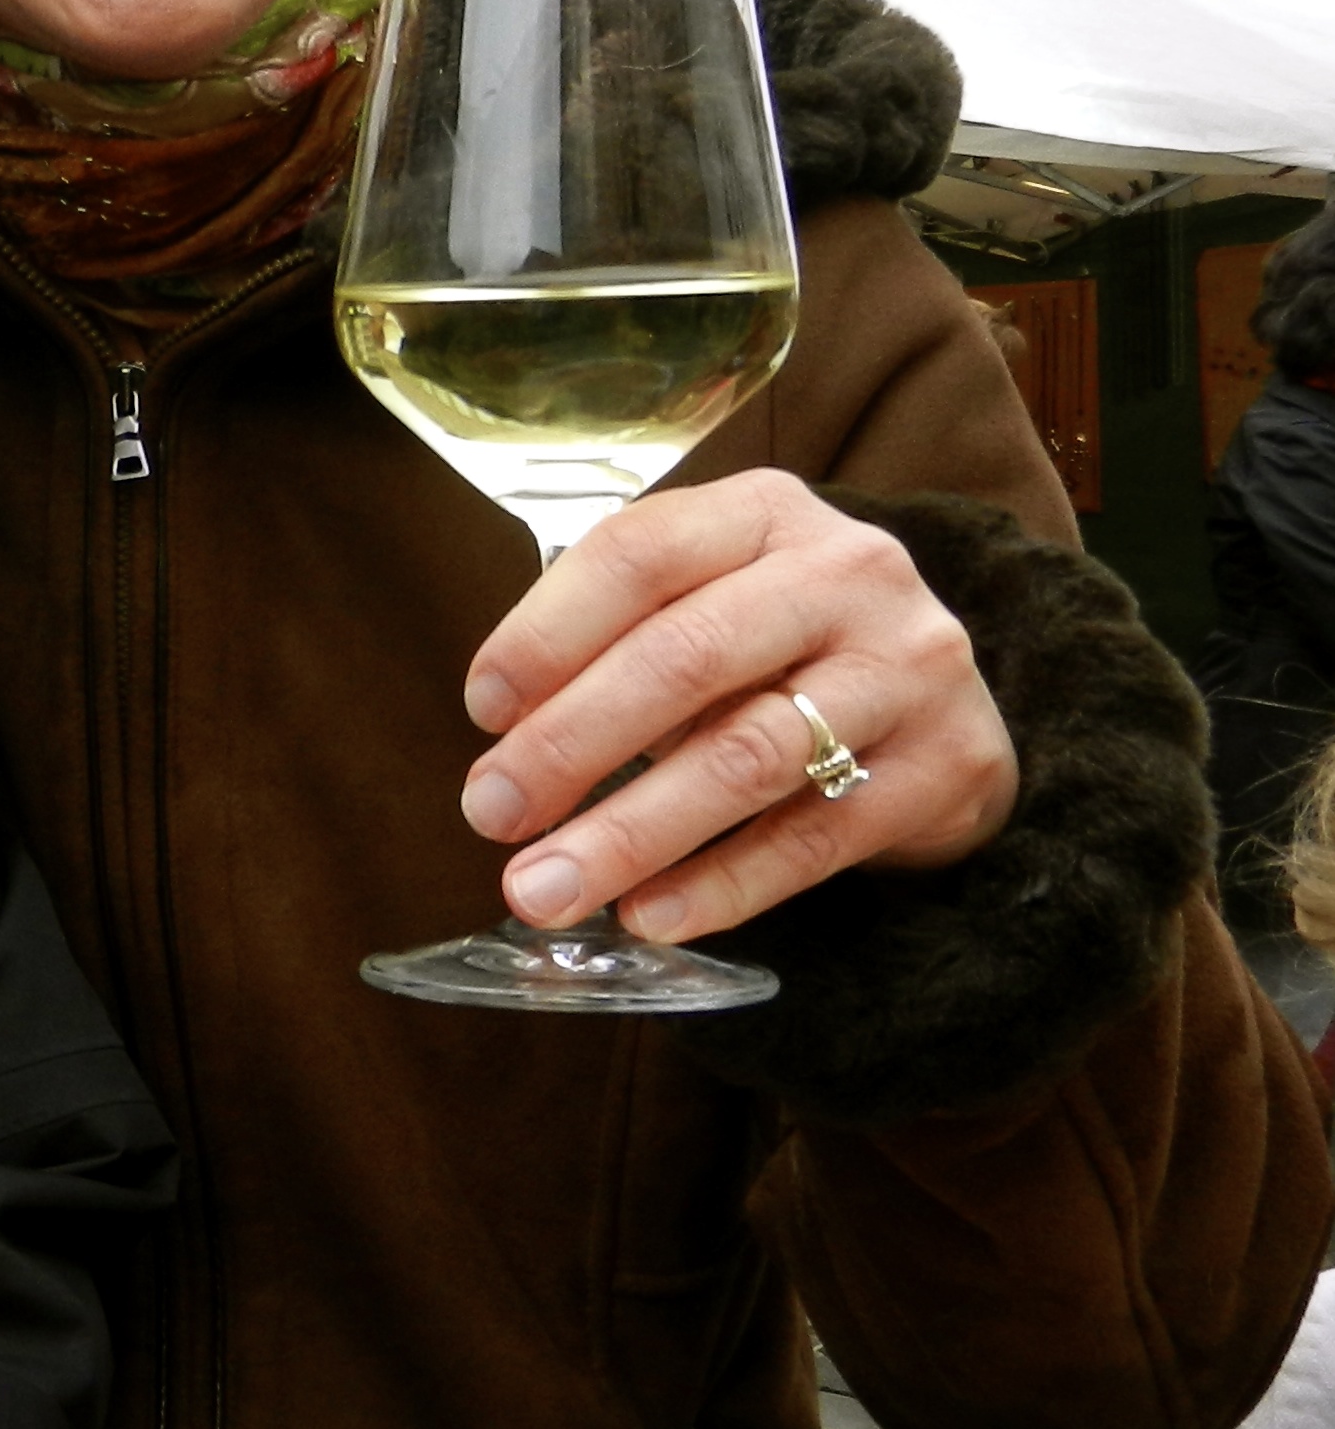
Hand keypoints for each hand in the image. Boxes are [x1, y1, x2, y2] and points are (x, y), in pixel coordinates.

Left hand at [459, 470, 1017, 944]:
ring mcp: (906, 667)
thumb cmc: (774, 647)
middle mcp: (846, 573)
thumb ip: (613, 645)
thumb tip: (506, 751)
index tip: (481, 711)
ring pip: (748, 755)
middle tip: (490, 814)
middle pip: (686, 657)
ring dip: (631, 833)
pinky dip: (722, 883)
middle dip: (571, 743)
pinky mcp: (947, 764)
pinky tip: (648, 915)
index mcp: (762, 512)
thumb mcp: (701, 603)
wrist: (937, 697)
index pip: (637, 555)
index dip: (546, 634)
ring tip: (546, 891)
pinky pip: (815, 838)